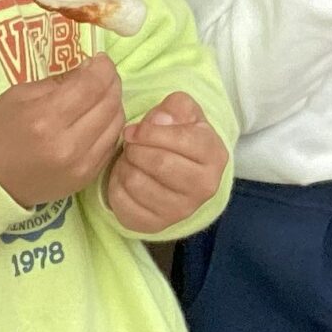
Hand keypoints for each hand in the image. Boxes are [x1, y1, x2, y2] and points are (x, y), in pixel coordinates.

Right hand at [0, 53, 125, 208]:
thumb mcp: (17, 96)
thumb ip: (57, 82)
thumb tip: (88, 69)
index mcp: (45, 118)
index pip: (91, 85)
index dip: (103, 68)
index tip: (101, 60)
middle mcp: (68, 143)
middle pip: (109, 103)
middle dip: (111, 82)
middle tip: (103, 74)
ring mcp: (81, 164)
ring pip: (116, 123)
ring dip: (114, 103)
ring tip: (101, 94)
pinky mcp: (87, 177)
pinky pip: (111, 144)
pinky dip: (109, 126)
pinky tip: (98, 118)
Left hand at [105, 91, 227, 232]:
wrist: (175, 176)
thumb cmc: (177, 139)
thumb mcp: (184, 114)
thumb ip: (176, 107)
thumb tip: (160, 120)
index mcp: (215, 156)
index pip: (181, 140)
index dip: (150, 131)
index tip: (134, 130)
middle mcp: (204, 187)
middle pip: (158, 162)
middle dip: (136, 148)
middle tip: (132, 145)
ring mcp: (181, 210)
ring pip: (136, 181)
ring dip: (125, 165)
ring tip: (131, 161)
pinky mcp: (155, 224)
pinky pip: (122, 201)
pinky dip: (116, 185)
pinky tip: (126, 178)